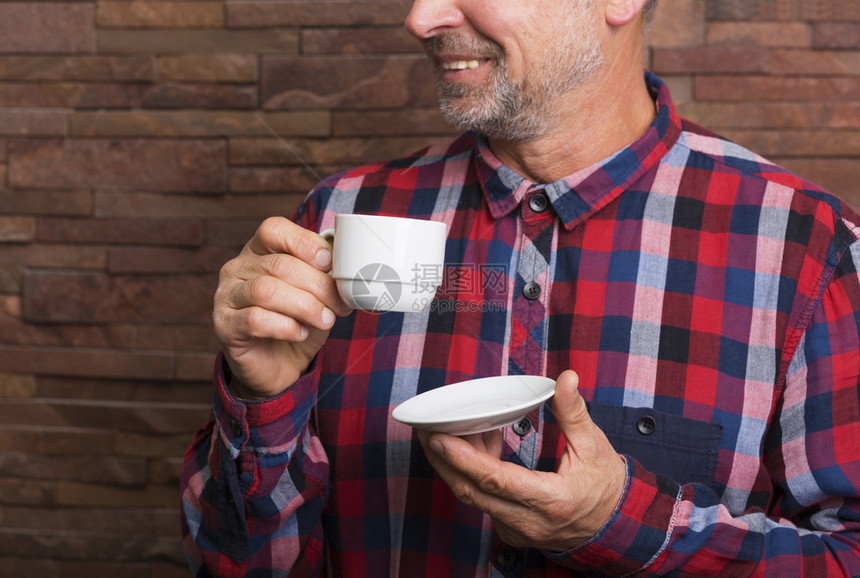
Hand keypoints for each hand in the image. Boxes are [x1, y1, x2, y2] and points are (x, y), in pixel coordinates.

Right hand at [213, 217, 350, 398]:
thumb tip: (347, 262)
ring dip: (305, 306)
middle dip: (318, 285)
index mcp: (259, 251)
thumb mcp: (317, 293)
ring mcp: (227, 296)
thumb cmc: (298, 322)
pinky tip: (301, 333)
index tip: (329, 263)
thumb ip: (325, 273)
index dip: (304, 242)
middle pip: (279, 265)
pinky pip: (256, 319)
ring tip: (325, 320)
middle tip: (339, 304)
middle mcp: (237, 268)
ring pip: (267, 290)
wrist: (279, 365)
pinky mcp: (225, 325)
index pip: (273, 229)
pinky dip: (286, 326)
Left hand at [418, 370, 625, 551]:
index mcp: (551, 500)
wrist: (615, 527)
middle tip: (424, 431)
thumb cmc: (605, 487)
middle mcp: (527, 521)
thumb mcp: (595, 447)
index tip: (437, 439)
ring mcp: (516, 529)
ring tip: (446, 431)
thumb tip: (566, 379)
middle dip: (444, 460)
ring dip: (457, 465)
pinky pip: (483, 500)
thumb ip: (574, 413)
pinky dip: (474, 474)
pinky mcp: (511, 528)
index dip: (463, 459)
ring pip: (473, 497)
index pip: (495, 480)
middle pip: (471, 491)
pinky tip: (476, 444)